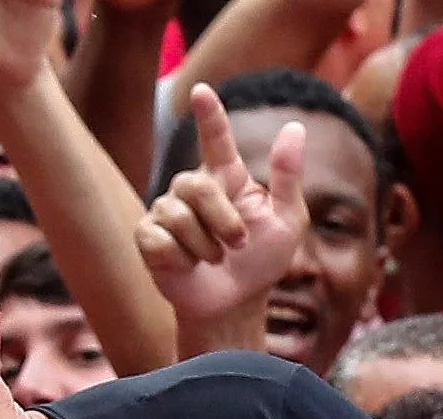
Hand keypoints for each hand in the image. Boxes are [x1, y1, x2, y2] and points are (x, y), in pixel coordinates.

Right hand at [135, 87, 308, 333]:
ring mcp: (166, 213)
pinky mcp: (148, 239)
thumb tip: (294, 127)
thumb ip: (287, 175)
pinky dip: (181, 258)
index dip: (209, 115)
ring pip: (177, 214)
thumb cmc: (262, 262)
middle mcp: (192, 190)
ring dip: (205, 244)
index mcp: (226, 179)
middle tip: (237, 245)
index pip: (215, 139)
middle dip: (222, 219)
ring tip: (213, 260)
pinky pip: (159, 238)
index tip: (201, 90)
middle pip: (196, 184)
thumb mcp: (288, 219)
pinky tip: (188, 267)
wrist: (234, 304)